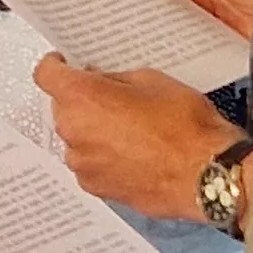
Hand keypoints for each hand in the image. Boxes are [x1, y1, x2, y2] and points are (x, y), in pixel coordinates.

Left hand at [33, 55, 241, 223]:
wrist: (206, 174)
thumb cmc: (185, 126)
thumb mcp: (151, 80)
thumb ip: (115, 80)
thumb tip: (100, 82)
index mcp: (82, 98)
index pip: (46, 75)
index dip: (54, 65)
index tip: (63, 64)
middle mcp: (74, 132)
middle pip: (62, 108)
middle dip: (82, 100)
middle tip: (112, 98)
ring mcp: (83, 165)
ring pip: (77, 138)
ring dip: (93, 131)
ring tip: (130, 131)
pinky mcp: (97, 188)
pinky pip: (91, 164)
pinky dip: (104, 157)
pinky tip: (133, 154)